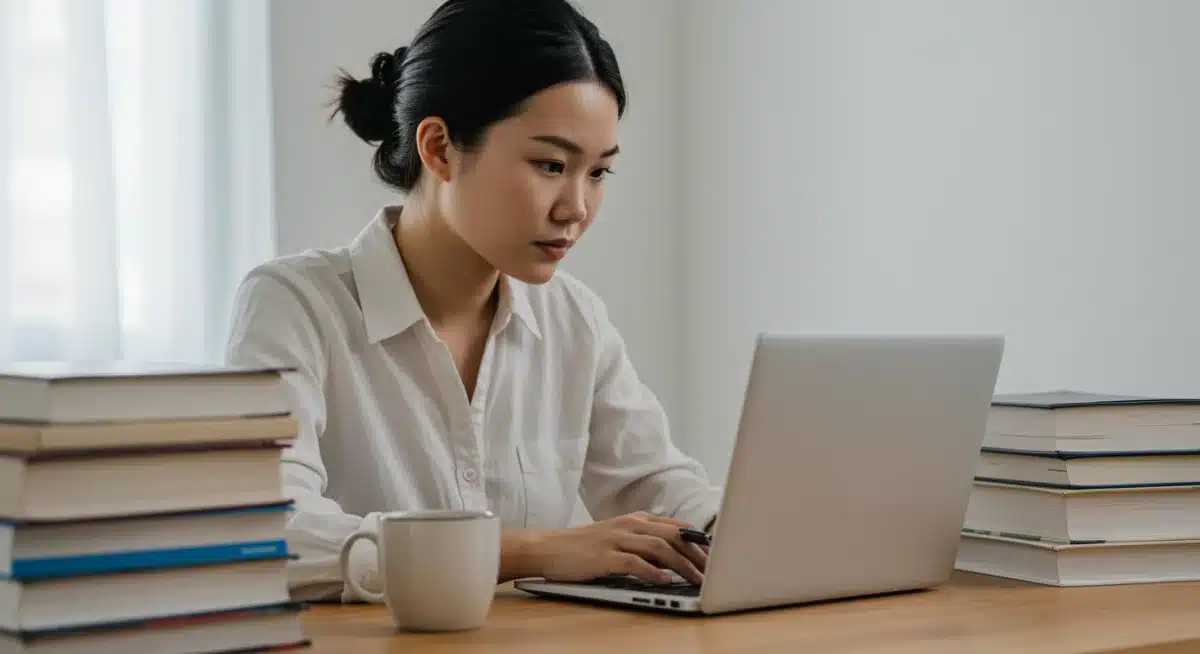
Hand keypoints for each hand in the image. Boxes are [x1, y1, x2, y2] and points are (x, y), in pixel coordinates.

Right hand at [525, 511, 706, 584]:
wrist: (547, 547)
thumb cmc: (584, 546)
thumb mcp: (618, 536)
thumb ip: (643, 541)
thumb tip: (674, 556)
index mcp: (636, 520)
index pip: (676, 526)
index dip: (699, 541)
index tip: (716, 556)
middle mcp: (629, 525)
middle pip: (673, 536)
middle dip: (697, 554)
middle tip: (714, 572)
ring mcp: (616, 539)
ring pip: (659, 548)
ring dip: (682, 564)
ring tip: (696, 579)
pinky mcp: (604, 557)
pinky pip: (634, 562)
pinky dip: (653, 572)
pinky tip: (665, 581)